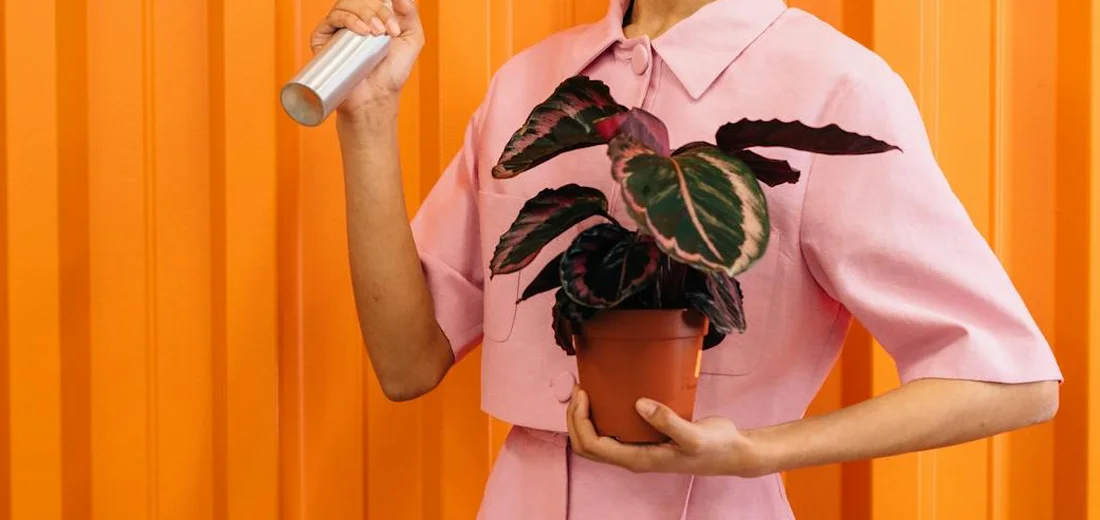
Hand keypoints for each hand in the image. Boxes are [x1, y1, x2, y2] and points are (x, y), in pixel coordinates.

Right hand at [310, 0, 423, 114]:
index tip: (395, 29)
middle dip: (377, 11)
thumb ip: (410, 13)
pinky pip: (333, 17)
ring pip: (347, 4)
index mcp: (372, 15)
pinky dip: (349, 20)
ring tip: (375, 33)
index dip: (386, 7)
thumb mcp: (412, 39)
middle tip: (386, 31)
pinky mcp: (323, 37)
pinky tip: (361, 31)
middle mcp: (354, 18)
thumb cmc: (392, 72)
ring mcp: (338, 27)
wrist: (375, 96)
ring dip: (365, 13)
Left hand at [566, 388, 772, 476]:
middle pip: (588, 445)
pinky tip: (609, 395)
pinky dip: (602, 414)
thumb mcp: (693, 435)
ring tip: (587, 391)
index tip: (584, 394)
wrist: (734, 452)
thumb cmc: (715, 448)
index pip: (594, 445)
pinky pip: (614, 430)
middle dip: (576, 419)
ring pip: (597, 439)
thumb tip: (640, 404)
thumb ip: (667, 421)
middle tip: (580, 389)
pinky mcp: (646, 437)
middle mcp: (633, 456)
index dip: (580, 421)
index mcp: (639, 460)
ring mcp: (638, 448)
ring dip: (585, 418)